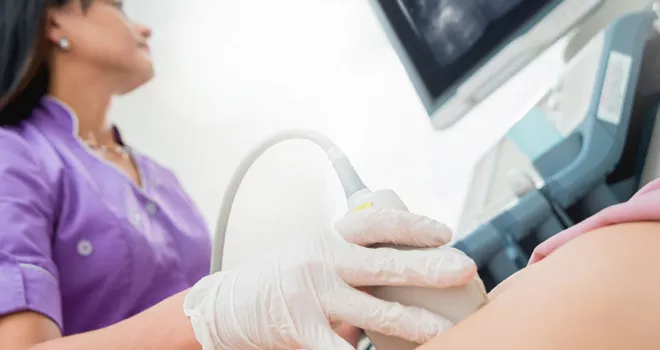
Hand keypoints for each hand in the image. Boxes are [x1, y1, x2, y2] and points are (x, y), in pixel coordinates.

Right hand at [184, 208, 476, 348]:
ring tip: (443, 328)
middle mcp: (322, 260)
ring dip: (413, 321)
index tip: (445, 233)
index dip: (413, 225)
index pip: (377, 223)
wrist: (230, 303)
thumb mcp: (316, 251)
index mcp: (329, 236)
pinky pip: (340, 349)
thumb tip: (405, 261)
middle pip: (383, 264)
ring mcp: (312, 296)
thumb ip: (354, 255)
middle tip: (464, 270)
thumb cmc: (283, 275)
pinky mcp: (302, 329)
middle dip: (428, 267)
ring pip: (373, 311)